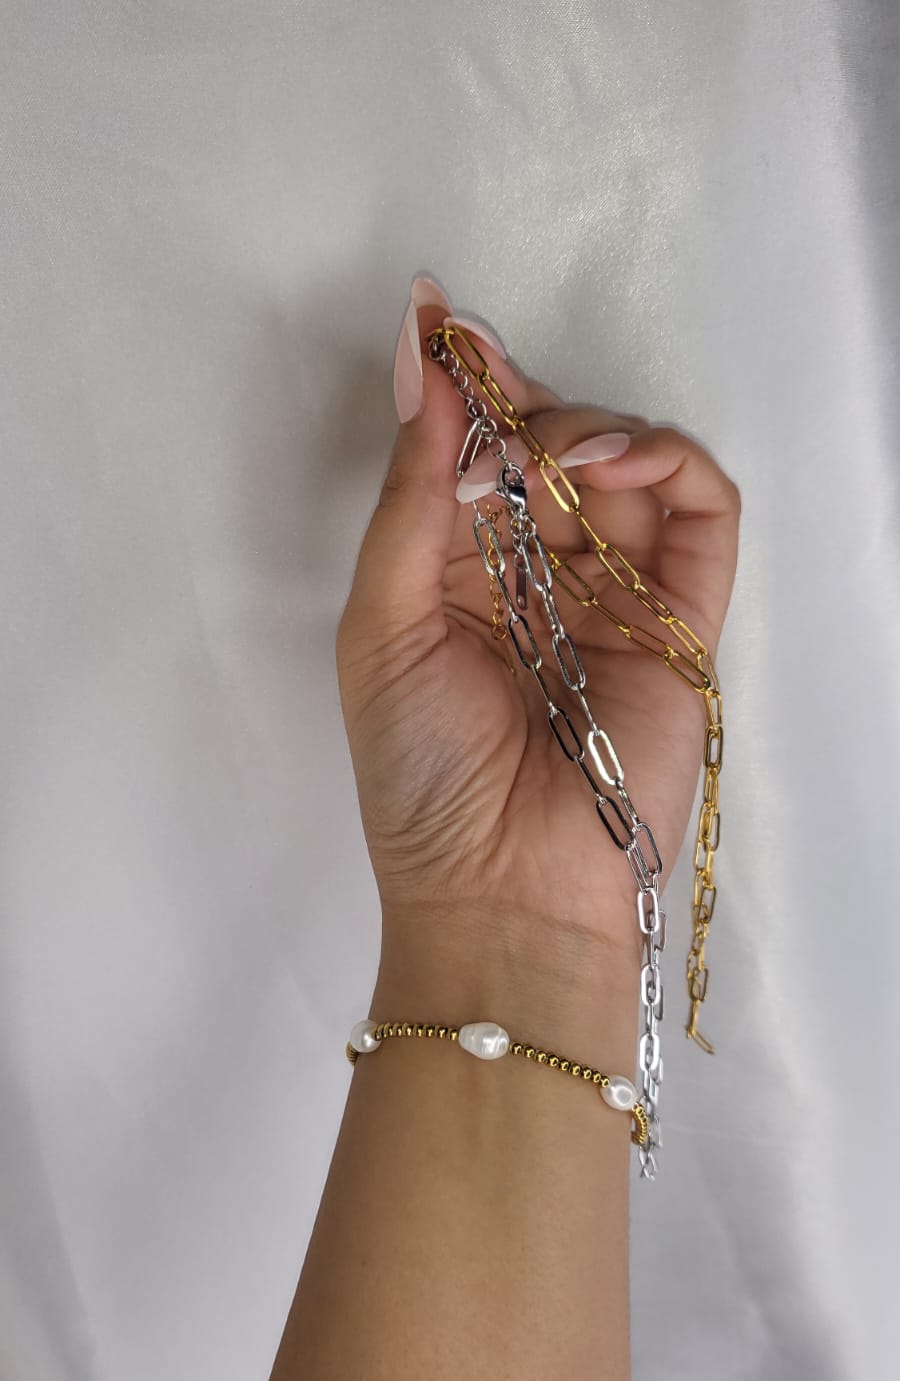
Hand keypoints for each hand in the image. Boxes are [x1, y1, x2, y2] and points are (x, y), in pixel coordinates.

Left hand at [336, 285, 739, 1042]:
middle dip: (522, 407)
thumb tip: (425, 362)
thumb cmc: (423, 775)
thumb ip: (411, 496)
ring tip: (555, 461)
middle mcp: (540, 579)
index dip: (463, 387)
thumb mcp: (385, 625)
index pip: (472, 459)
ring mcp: (616, 598)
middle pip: (549, 449)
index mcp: (458, 580)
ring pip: (625, 466)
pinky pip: (699, 513)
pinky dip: (669, 463)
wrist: (503, 892)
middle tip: (496, 407)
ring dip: (590, 431)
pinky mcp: (683, 623)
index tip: (439, 318)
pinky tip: (615, 466)